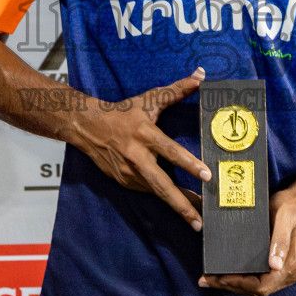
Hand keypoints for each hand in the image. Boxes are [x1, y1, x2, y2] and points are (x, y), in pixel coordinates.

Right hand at [62, 68, 210, 229]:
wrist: (88, 127)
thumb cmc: (124, 112)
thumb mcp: (149, 99)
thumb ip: (177, 90)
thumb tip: (201, 75)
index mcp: (145, 135)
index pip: (171, 151)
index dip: (189, 164)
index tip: (207, 175)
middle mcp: (137, 157)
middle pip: (162, 185)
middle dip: (182, 204)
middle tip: (200, 220)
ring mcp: (129, 173)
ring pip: (157, 193)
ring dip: (177, 206)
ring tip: (197, 221)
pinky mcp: (124, 182)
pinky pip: (147, 191)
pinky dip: (163, 198)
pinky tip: (178, 206)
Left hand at [198, 186, 295, 295]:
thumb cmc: (292, 207)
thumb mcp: (285, 218)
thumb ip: (280, 241)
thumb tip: (275, 266)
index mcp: (294, 264)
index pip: (263, 286)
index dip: (239, 284)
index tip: (219, 278)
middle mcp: (293, 273)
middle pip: (259, 290)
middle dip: (232, 287)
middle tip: (206, 281)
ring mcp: (289, 272)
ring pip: (259, 288)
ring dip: (236, 286)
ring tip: (212, 280)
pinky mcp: (283, 268)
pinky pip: (262, 281)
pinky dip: (244, 281)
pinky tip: (228, 276)